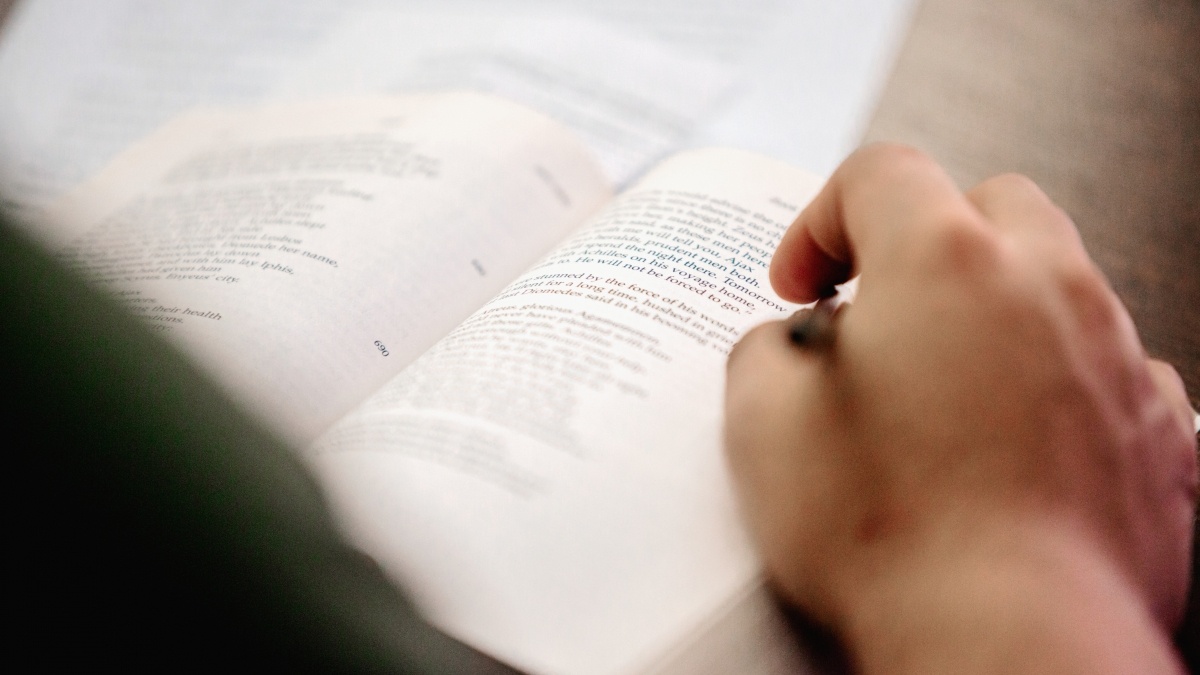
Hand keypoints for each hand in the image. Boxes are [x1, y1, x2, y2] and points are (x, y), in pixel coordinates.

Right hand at [724, 144, 1196, 672]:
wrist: (1009, 643)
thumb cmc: (888, 534)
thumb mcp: (762, 425)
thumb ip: (765, 350)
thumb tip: (793, 345)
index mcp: (945, 260)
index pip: (879, 174)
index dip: (821, 220)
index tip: (801, 285)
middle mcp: (1046, 285)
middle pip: (988, 203)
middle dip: (925, 238)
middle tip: (880, 312)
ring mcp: (1116, 354)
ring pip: (1058, 280)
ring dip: (994, 308)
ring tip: (942, 386)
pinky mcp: (1159, 429)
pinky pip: (1108, 366)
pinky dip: (1057, 379)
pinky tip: (1013, 439)